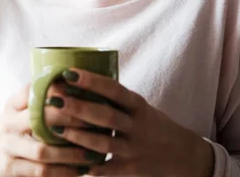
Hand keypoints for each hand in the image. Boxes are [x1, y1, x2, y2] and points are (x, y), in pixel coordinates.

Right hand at [0, 84, 95, 176]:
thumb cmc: (14, 128)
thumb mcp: (19, 109)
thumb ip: (40, 96)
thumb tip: (79, 80)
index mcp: (13, 104)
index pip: (34, 90)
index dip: (60, 90)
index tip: (85, 91)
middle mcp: (8, 123)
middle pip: (40, 117)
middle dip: (71, 119)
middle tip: (96, 121)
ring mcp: (8, 147)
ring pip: (43, 150)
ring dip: (71, 153)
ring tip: (93, 152)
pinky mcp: (11, 169)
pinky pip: (41, 172)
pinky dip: (64, 172)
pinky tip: (81, 170)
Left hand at [45, 69, 213, 176]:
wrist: (185, 156)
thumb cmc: (153, 126)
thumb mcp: (140, 108)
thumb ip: (116, 99)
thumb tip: (78, 79)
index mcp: (138, 106)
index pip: (114, 89)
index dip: (91, 81)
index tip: (68, 73)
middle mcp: (138, 126)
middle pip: (106, 115)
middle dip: (78, 108)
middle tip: (54, 99)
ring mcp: (135, 149)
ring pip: (104, 143)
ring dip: (78, 137)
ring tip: (56, 129)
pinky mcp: (133, 170)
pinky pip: (108, 170)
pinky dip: (90, 167)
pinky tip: (71, 163)